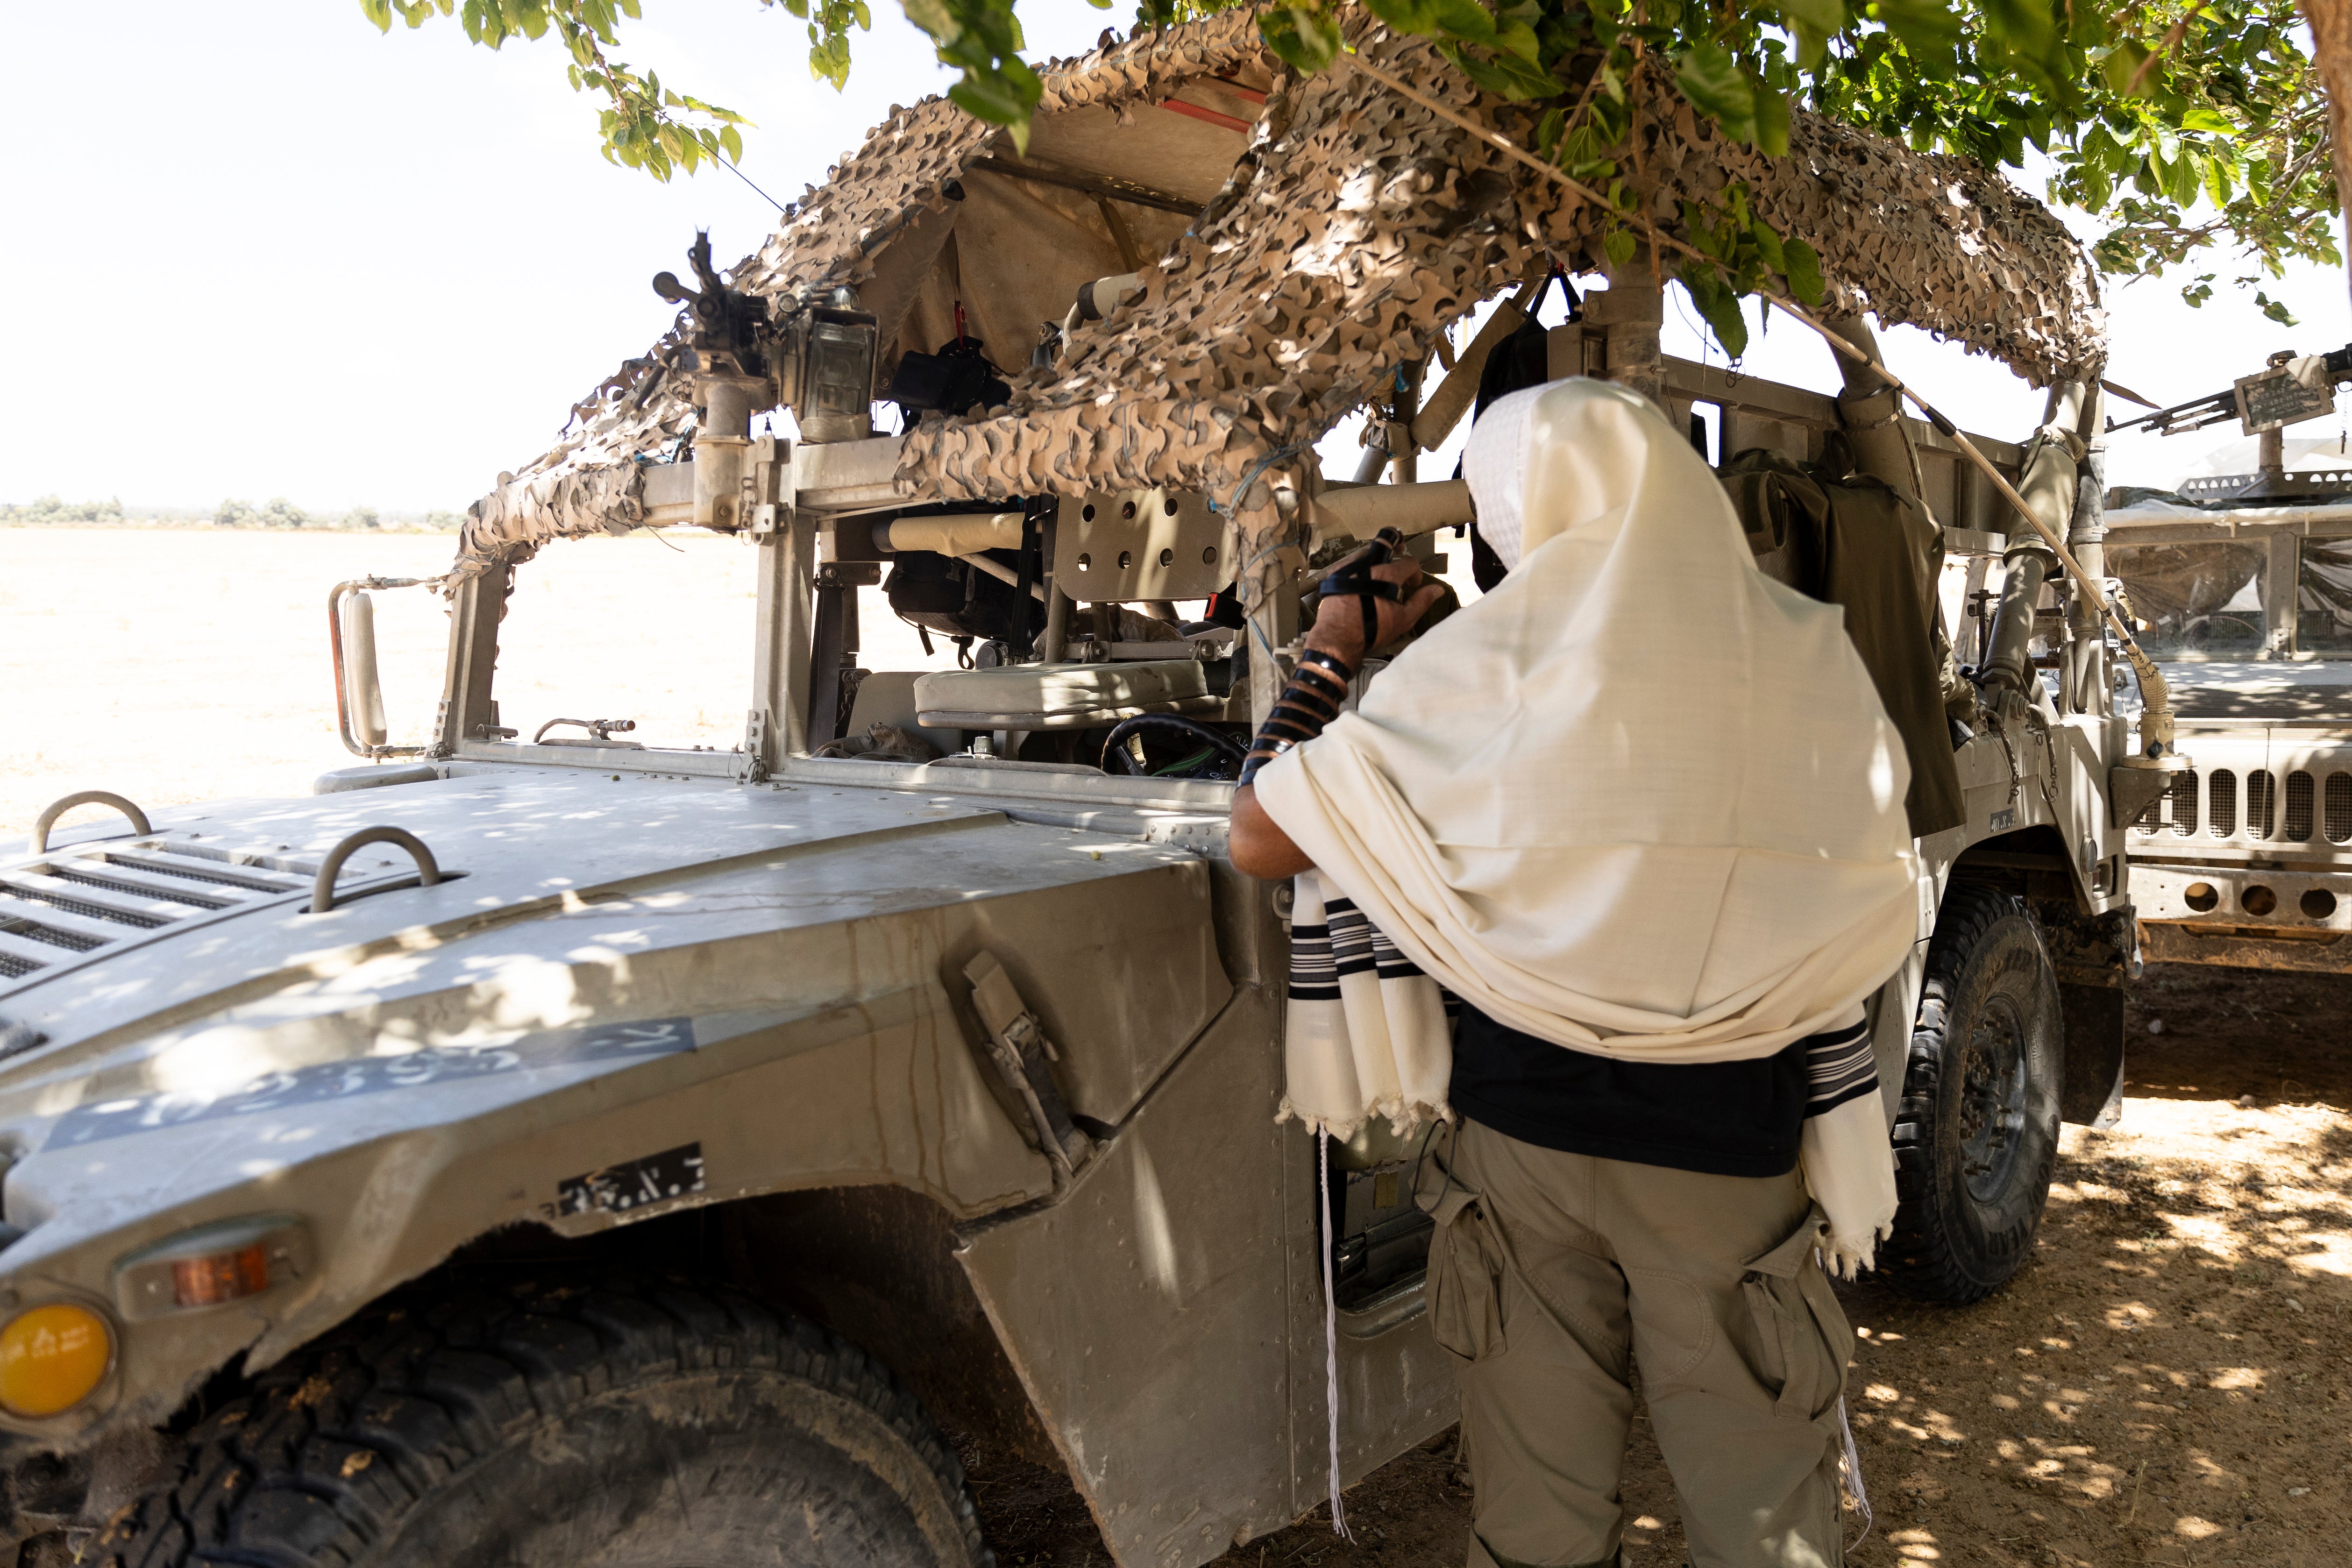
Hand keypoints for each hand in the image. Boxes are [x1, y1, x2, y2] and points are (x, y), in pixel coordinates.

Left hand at [1303, 550, 1447, 664]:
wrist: (1338, 638)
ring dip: (1377, 558)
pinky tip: (1362, 578)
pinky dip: (1360, 566)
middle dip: (1396, 547)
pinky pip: (1351, 562)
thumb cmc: (1373, 630)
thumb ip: (1421, 601)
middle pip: (1386, 545)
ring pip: (1367, 552)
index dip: (1416, 572)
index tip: (1414, 584)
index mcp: (1387, 574)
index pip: (1409, 562)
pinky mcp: (1335, 575)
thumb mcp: (1403, 619)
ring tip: (1381, 570)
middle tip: (1400, 552)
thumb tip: (1438, 589)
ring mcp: (1349, 568)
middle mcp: (1368, 565)